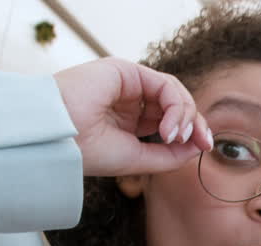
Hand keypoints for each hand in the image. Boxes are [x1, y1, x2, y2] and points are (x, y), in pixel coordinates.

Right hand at [53, 58, 212, 176]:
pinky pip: (164, 84)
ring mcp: (126, 84)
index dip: (191, 132)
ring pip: (173, 92)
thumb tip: (199, 145)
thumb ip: (169, 154)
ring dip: (185, 115)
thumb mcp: (137, 159)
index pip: (169, 120)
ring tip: (176, 136)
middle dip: (195, 122)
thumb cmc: (86, 152)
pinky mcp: (124, 70)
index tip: (205, 148)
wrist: (55, 139)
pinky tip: (168, 128)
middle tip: (203, 142)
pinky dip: (175, 106)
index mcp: (127, 121)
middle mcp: (128, 100)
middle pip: (176, 104)